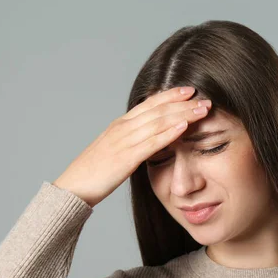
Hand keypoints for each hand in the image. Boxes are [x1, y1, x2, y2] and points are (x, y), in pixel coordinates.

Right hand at [52, 86, 211, 207]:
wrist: (73, 187)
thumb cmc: (93, 172)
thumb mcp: (114, 150)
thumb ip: (131, 141)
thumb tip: (150, 138)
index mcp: (120, 125)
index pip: (149, 104)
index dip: (170, 95)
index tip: (190, 90)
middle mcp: (122, 128)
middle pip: (158, 109)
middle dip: (183, 103)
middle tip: (205, 98)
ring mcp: (124, 141)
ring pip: (158, 122)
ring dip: (183, 113)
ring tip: (203, 110)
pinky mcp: (126, 158)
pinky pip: (152, 142)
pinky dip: (170, 132)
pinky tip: (185, 127)